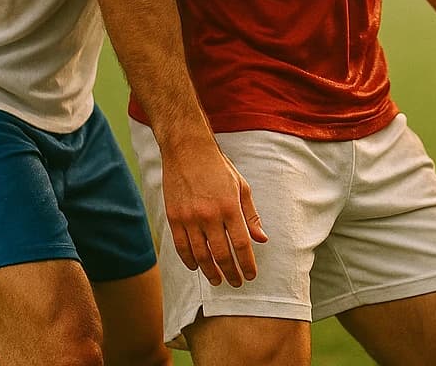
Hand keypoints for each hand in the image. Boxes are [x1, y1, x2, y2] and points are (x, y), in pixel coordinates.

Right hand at [160, 137, 267, 286]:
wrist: (188, 151)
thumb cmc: (219, 168)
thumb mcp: (242, 187)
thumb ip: (251, 215)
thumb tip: (261, 239)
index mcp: (230, 206)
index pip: (241, 244)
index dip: (247, 263)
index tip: (251, 275)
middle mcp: (210, 215)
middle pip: (221, 254)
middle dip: (231, 272)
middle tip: (236, 283)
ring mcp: (190, 218)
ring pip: (200, 255)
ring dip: (210, 271)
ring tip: (218, 280)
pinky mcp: (174, 218)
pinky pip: (181, 247)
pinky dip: (189, 261)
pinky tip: (197, 267)